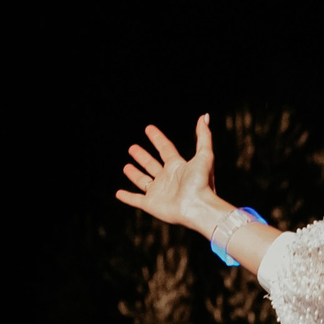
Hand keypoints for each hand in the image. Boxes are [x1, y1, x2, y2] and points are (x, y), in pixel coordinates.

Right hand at [115, 115, 230, 235]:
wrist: (198, 207)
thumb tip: (205, 116)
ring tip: (126, 167)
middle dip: (142, 157)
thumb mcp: (205, 155)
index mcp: (178, 167)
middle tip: (132, 148)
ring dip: (134, 175)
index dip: (157, 138)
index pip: (166, 149)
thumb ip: (204, 136)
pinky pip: (136, 200)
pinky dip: (127, 197)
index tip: (149, 128)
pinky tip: (118, 193)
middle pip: (152, 165)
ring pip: (143, 181)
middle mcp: (168, 179)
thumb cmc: (202, 182)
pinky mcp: (152, 205)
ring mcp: (159, 192)